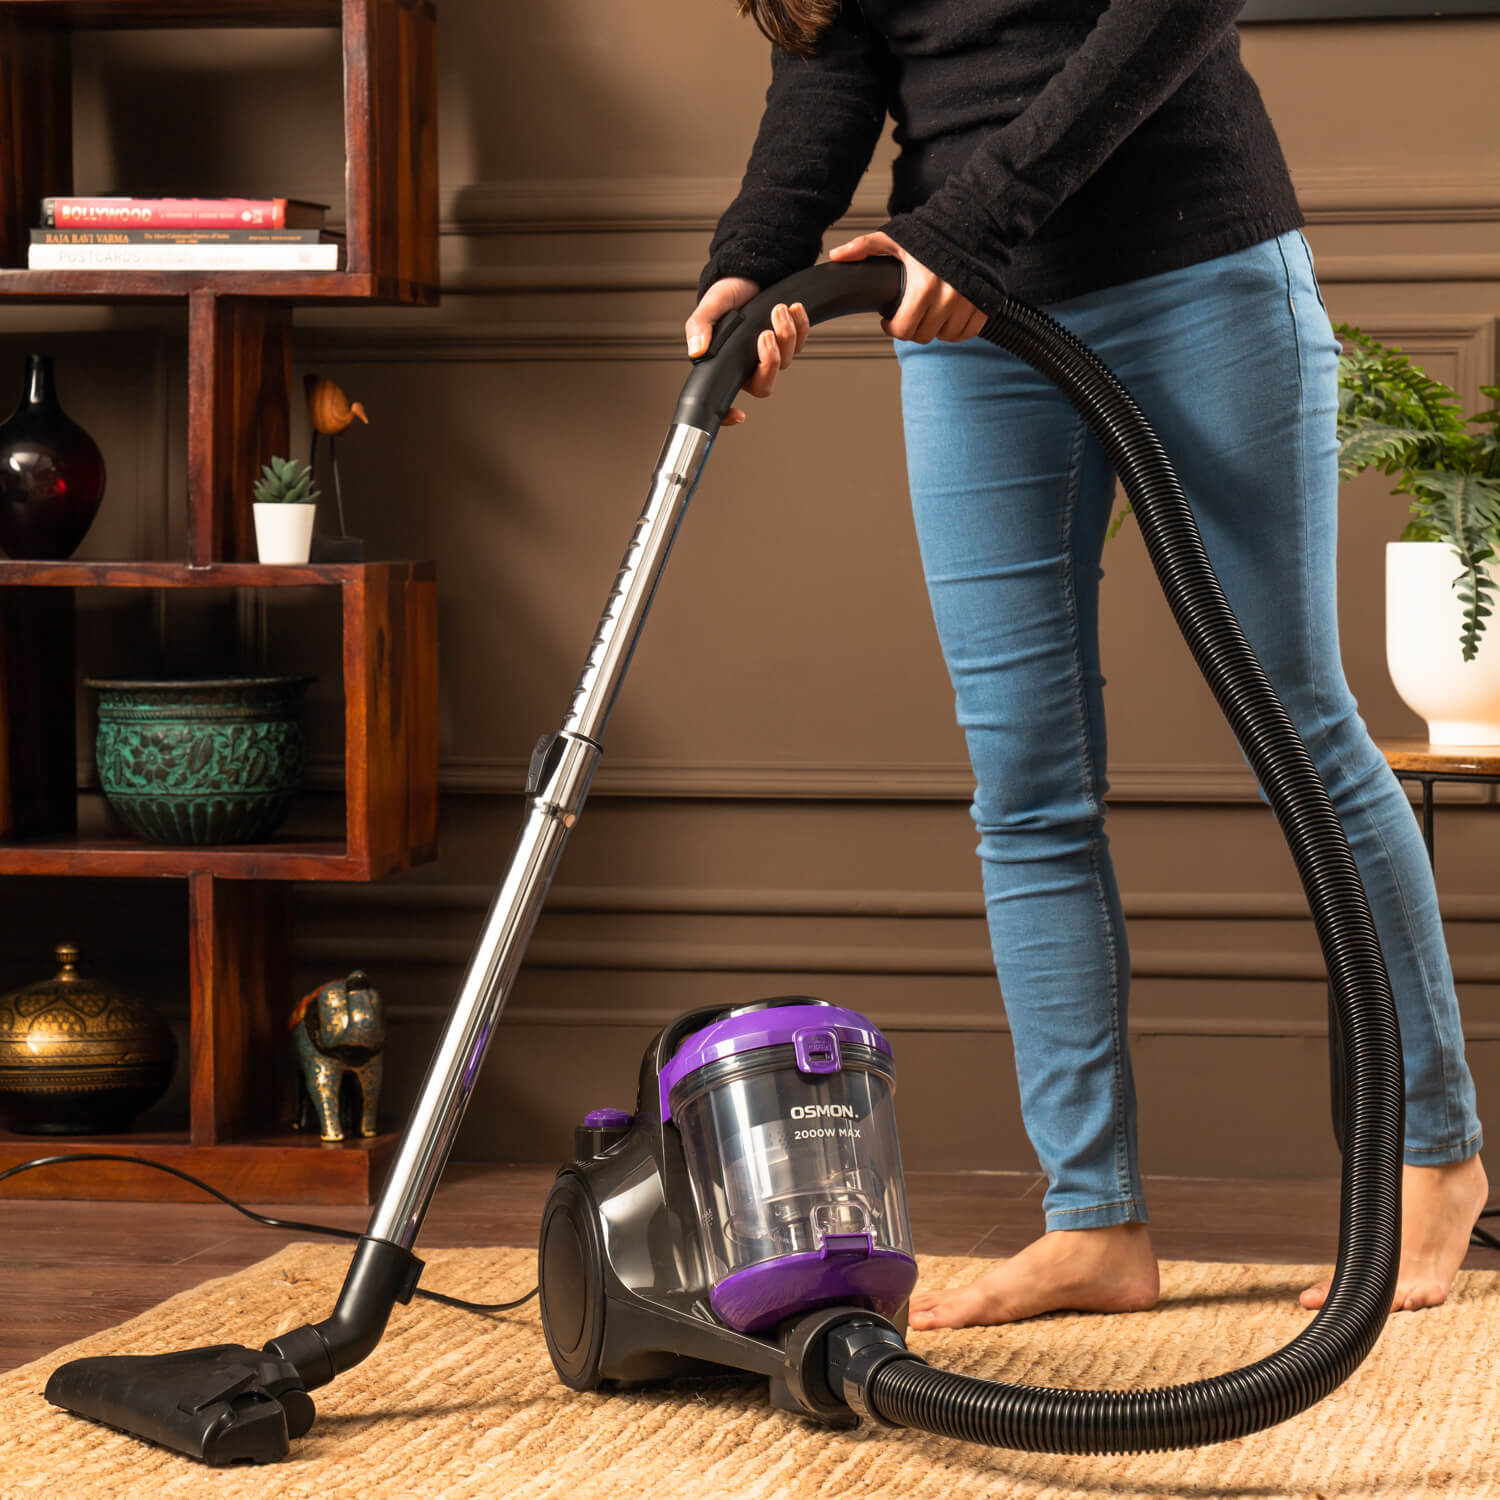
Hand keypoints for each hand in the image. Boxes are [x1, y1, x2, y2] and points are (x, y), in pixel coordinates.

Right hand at [685, 277, 810, 426]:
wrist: (745, 274)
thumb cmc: (726, 295)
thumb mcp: (709, 309)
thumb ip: (699, 328)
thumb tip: (697, 351)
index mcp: (728, 366)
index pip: (725, 399)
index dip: (729, 415)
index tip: (738, 415)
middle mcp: (750, 366)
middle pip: (764, 384)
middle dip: (769, 361)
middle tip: (764, 335)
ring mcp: (771, 355)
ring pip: (786, 360)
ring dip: (785, 334)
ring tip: (778, 309)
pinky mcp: (788, 340)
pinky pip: (801, 341)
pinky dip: (800, 325)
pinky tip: (794, 309)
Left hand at [828, 231, 984, 344]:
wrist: (973, 223)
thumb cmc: (932, 233)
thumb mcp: (895, 237)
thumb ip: (864, 248)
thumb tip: (837, 256)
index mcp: (923, 287)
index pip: (903, 330)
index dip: (892, 328)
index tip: (889, 320)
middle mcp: (948, 298)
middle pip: (923, 336)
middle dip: (912, 328)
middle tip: (908, 315)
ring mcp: (968, 303)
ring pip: (944, 337)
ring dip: (934, 329)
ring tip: (928, 312)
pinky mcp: (984, 305)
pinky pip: (966, 333)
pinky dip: (955, 330)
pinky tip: (947, 316)